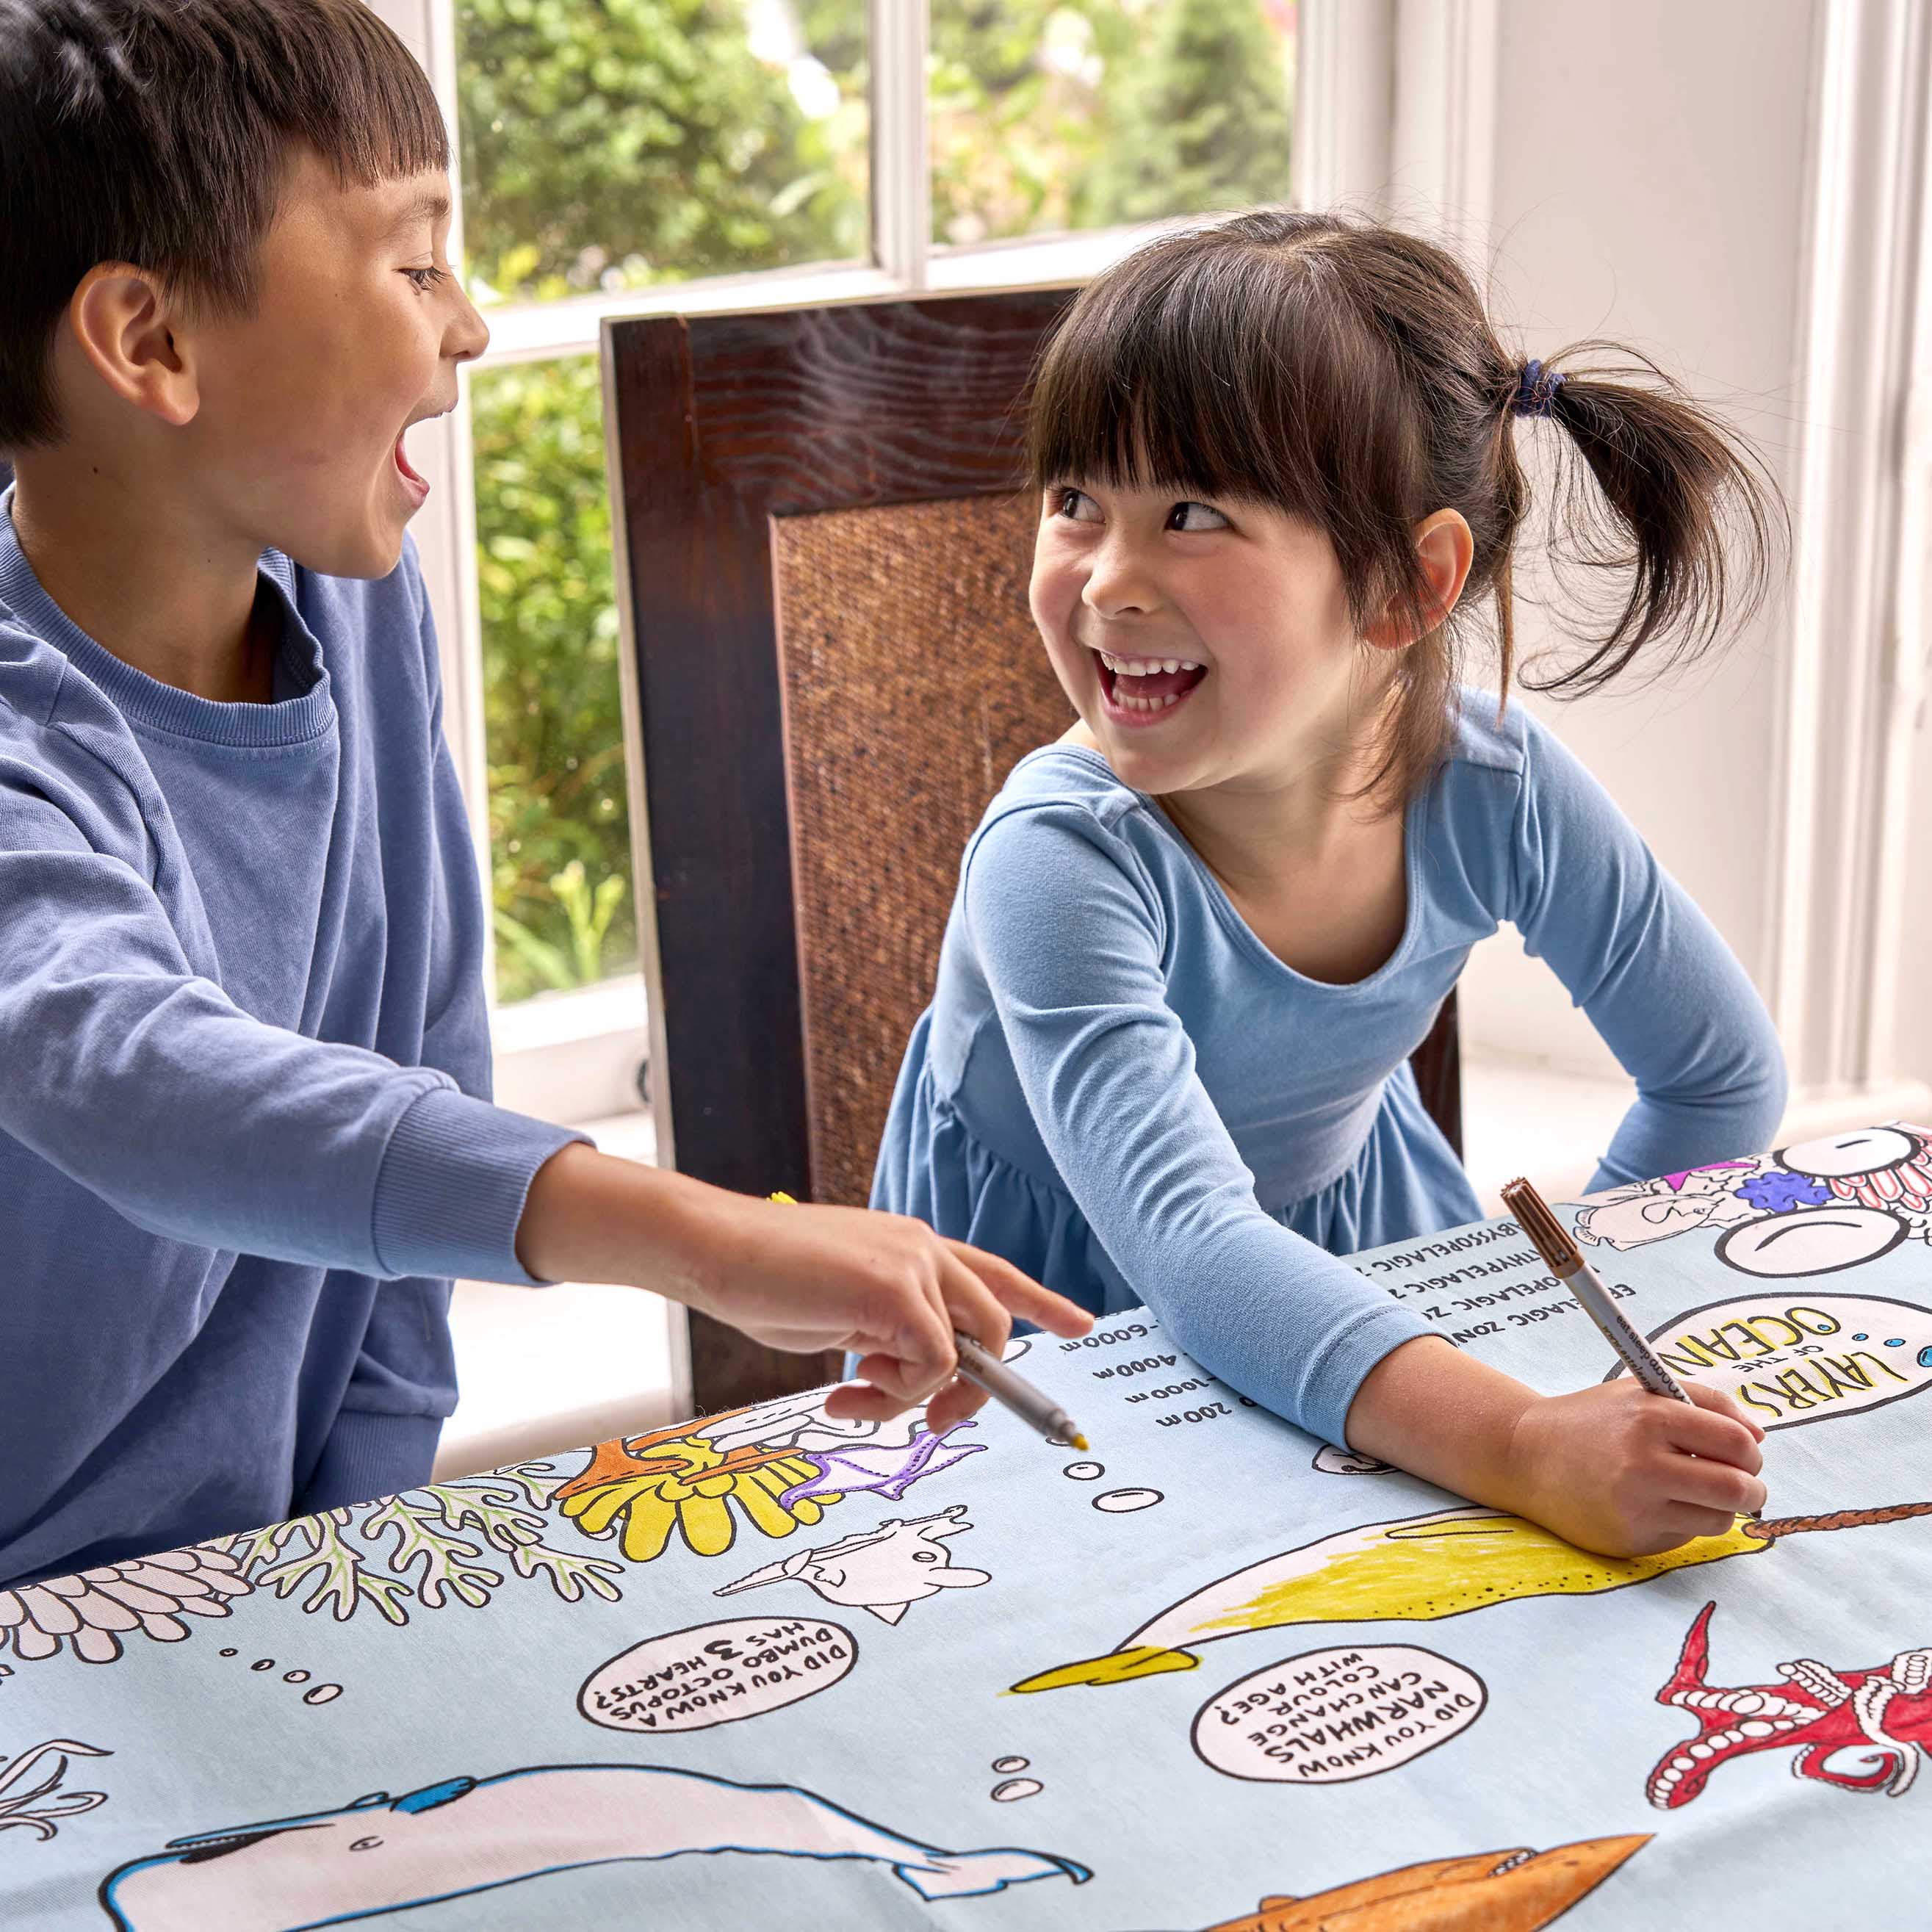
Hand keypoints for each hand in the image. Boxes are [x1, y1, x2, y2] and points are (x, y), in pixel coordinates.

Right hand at [696, 1194, 1092, 1432]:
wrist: (712, 1249)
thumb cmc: (762, 1282)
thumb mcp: (841, 1312)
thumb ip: (886, 1333)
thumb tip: (918, 1376)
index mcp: (911, 1246)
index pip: (992, 1271)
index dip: (1041, 1300)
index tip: (1080, 1325)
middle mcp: (923, 1247)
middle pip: (994, 1322)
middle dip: (975, 1387)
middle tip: (931, 1423)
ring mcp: (913, 1263)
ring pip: (966, 1351)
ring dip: (916, 1396)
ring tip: (855, 1398)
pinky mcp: (895, 1290)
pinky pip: (932, 1367)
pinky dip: (892, 1397)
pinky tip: (842, 1393)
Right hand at [1504, 1378, 1767, 1556]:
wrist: (1525, 1454)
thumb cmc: (1593, 1420)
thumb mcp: (1642, 1393)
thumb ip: (1705, 1403)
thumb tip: (1758, 1437)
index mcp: (1650, 1418)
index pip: (1736, 1442)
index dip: (1752, 1451)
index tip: (1746, 1454)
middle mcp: (1643, 1463)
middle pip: (1738, 1488)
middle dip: (1753, 1489)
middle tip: (1744, 1485)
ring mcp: (1635, 1506)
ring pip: (1718, 1520)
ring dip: (1720, 1509)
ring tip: (1697, 1494)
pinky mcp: (1630, 1538)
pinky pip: (1685, 1537)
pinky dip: (1684, 1522)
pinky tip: (1656, 1505)